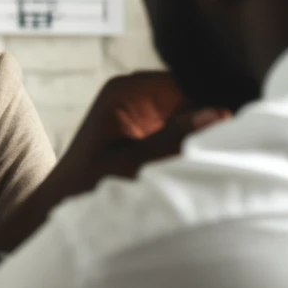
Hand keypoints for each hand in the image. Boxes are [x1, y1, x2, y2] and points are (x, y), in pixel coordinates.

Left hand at [0, 72, 228, 251]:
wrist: (62, 205)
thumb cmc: (86, 184)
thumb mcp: (133, 163)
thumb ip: (173, 138)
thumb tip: (219, 113)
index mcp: (126, 89)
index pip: (188, 82)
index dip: (210, 105)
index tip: (224, 131)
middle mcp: (135, 92)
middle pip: (193, 97)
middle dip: (206, 122)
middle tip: (213, 149)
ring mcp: (142, 110)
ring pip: (191, 116)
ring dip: (198, 137)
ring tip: (196, 158)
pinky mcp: (147, 129)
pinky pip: (181, 130)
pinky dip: (188, 146)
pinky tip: (188, 163)